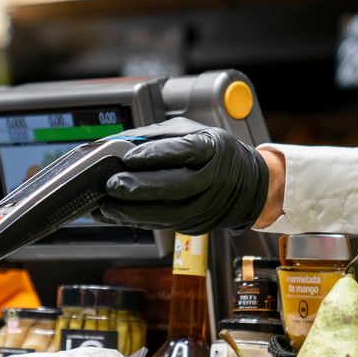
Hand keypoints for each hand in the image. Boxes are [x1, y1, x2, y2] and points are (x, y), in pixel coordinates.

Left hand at [94, 118, 269, 232]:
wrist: (250, 186)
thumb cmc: (215, 153)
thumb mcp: (191, 132)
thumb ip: (155, 136)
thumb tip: (118, 142)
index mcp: (213, 149)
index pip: (185, 150)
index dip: (155, 154)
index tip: (128, 157)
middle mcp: (212, 179)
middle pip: (175, 185)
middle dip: (139, 187)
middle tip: (111, 185)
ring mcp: (205, 206)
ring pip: (168, 212)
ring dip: (133, 212)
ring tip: (107, 206)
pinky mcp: (195, 224)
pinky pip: (164, 224)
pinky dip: (137, 221)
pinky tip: (116, 216)